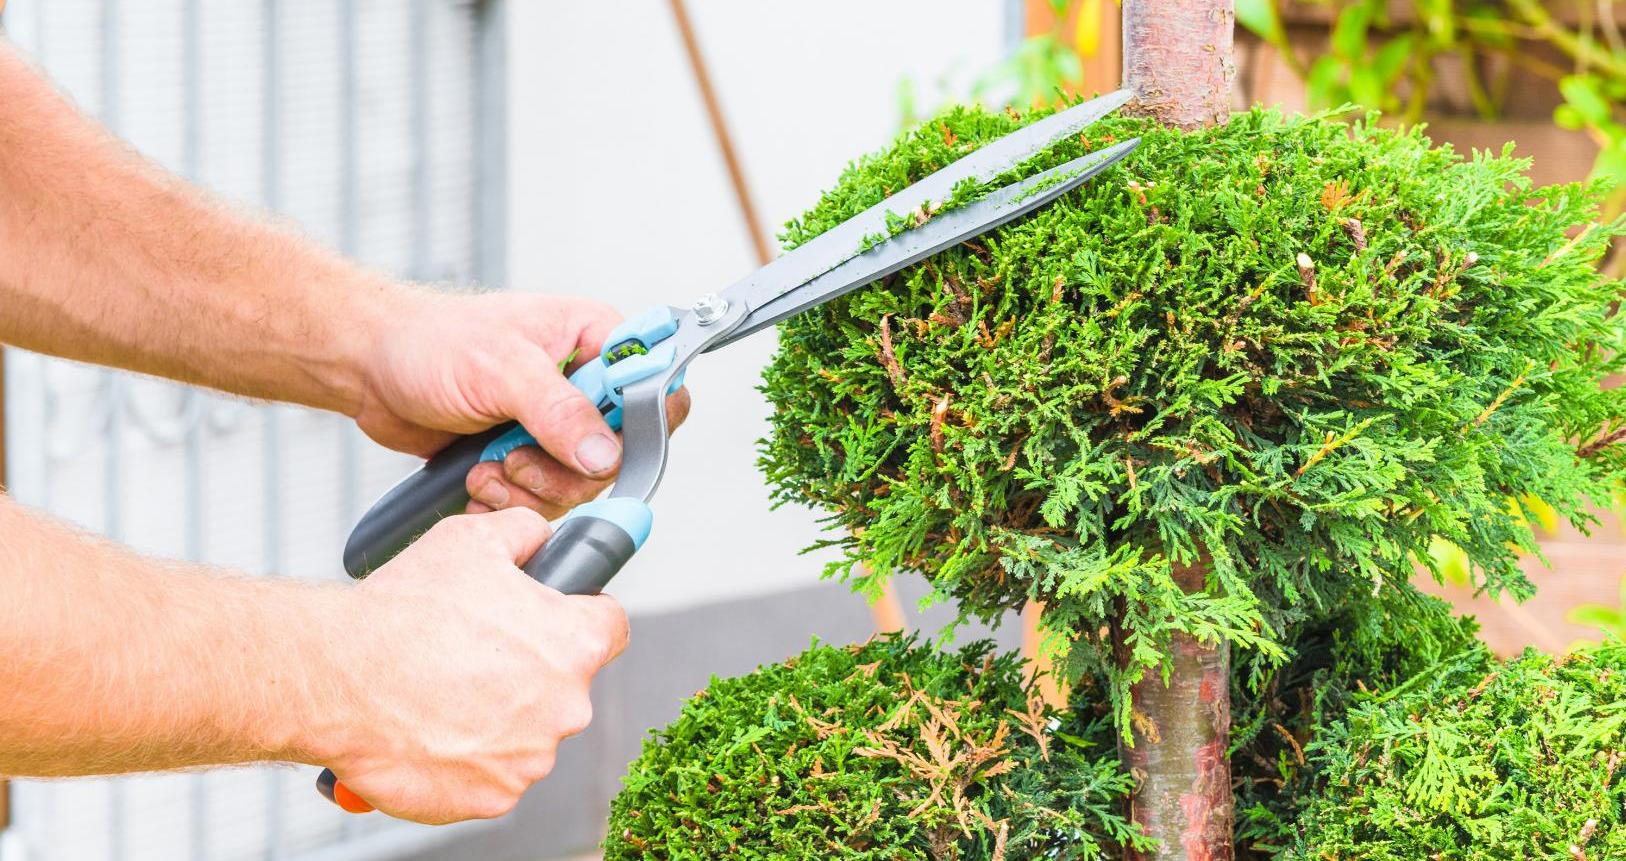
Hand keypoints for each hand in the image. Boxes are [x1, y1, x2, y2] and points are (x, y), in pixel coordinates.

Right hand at [309, 508, 628, 822]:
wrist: (336, 679)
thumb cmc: (401, 613)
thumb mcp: (471, 539)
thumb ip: (525, 532)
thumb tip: (542, 536)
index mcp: (573, 643)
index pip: (610, 626)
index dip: (582, 615)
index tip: (554, 618)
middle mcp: (566, 705)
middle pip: (564, 684)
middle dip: (527, 671)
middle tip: (472, 655)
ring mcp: (530, 758)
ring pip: (527, 733)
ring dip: (496, 717)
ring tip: (441, 693)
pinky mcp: (493, 797)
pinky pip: (491, 776)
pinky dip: (466, 760)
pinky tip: (431, 730)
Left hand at [356, 291, 689, 516]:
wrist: (373, 370)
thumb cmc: (431, 343)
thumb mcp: (500, 368)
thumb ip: (558, 411)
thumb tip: (605, 454)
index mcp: (595, 339)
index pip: (655, 385)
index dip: (638, 423)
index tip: (600, 447)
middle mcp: (584, 383)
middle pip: (618, 451)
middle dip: (564, 469)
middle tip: (517, 459)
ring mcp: (557, 423)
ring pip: (581, 483)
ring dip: (530, 487)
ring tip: (488, 466)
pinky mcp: (531, 455)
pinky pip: (546, 497)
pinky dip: (509, 499)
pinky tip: (478, 477)